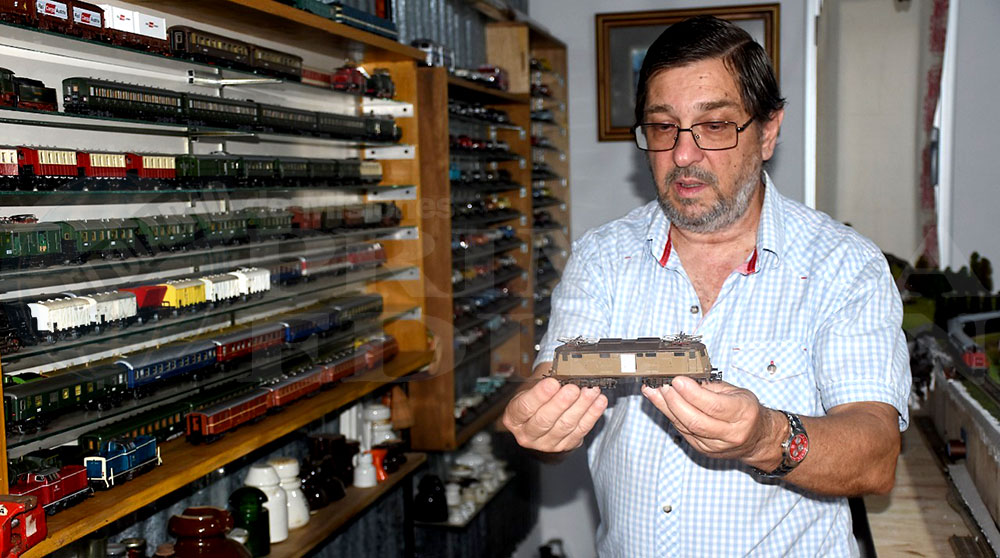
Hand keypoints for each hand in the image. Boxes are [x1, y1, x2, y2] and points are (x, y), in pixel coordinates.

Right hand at [503, 377, 607, 452]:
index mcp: (514, 417)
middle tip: (573, 388)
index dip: (539, 395)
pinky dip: (592, 415)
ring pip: (565, 426)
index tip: (553, 383)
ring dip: (581, 407)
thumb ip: (545, 381)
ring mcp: (546, 443)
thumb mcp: (533, 386)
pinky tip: (598, 402)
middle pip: (545, 420)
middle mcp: (527, 434)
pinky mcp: (564, 446)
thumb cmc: (536, 396)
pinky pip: (580, 431)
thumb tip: (566, 371)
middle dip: (561, 403)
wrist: (542, 413)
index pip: (525, 407)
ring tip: (591, 391)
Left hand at [641, 376, 779, 465]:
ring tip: (653, 392)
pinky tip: (661, 404)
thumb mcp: (736, 392)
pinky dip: (670, 416)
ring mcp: (716, 446)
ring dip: (666, 408)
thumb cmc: (745, 410)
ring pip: (685, 427)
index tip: (677, 380)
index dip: (692, 393)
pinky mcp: (704, 450)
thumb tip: (683, 378)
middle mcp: (731, 433)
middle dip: (674, 401)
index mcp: (743, 413)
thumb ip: (710, 387)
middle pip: (695, 420)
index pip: (713, 406)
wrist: (756, 438)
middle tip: (662, 386)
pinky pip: (683, 432)